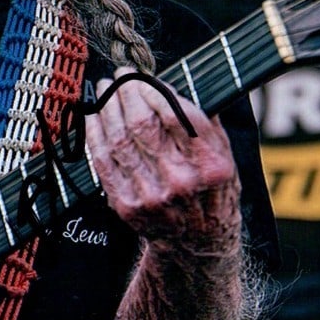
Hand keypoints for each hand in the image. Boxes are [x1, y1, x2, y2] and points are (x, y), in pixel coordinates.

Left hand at [83, 68, 241, 243]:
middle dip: (126, 91)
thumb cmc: (213, 193)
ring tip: (104, 89)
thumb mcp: (226, 157)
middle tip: (120, 75)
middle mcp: (180, 181)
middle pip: (142, 124)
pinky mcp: (127, 205)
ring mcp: (151, 195)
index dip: (152, 89)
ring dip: (107, 107)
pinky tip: (93, 116)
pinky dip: (95, 134)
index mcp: (209, 164)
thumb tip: (176, 85)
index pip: (175, 115)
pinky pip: (103, 161)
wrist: (197, 244)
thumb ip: (207, 122)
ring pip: (119, 139)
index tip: (141, 74)